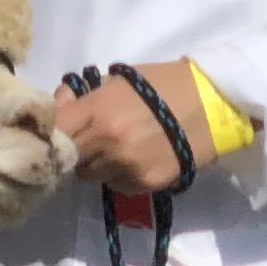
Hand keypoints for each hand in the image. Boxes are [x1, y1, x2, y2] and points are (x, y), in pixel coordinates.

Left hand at [55, 60, 208, 194]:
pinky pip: (117, 184)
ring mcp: (127, 167)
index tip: (54, 134)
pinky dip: (120, 175)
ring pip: (92, 175)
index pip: (54, 134)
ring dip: (97, 164)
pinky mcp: (146, 184)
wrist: (215, 103)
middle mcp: (108, 143)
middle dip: (74, 150)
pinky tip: (138, 158)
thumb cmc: (165, 84)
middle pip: (69, 160)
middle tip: (90, 139)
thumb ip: (83, 96)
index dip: (50, 135)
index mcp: (98, 111)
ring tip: (119, 147)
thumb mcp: (119, 80)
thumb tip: (58, 105)